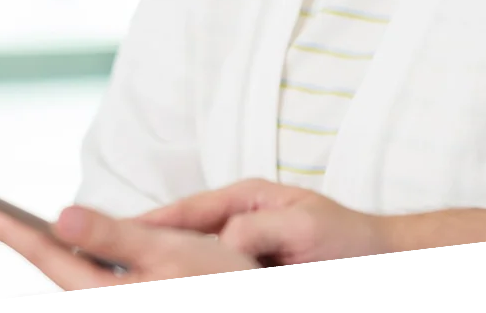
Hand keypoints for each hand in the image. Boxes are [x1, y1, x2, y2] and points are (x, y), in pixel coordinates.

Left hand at [0, 205, 259, 288]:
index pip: (50, 255)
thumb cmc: (219, 281)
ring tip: (59, 237)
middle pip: (62, 274)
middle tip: (10, 222)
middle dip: (42, 247)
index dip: (17, 233)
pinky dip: (93, 268)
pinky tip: (104, 256)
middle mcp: (109, 302)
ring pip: (83, 283)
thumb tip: (61, 217)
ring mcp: (125, 301)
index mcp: (106, 293)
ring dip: (69, 258)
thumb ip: (112, 233)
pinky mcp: (139, 300)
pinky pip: (103, 286)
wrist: (262, 292)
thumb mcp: (169, 248)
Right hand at [139, 179, 394, 264]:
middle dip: (146, 247)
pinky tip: (167, 287)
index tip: (117, 234)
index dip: (151, 222)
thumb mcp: (305, 228)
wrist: (379, 259)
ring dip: (166, 271)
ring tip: (125, 284)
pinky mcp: (248, 272)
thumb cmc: (349, 240)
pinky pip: (211, 276)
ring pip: (191, 260)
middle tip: (106, 265)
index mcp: (249, 198)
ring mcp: (242, 248)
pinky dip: (190, 280)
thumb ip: (260, 228)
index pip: (189, 209)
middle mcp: (239, 221)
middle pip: (181, 233)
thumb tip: (221, 242)